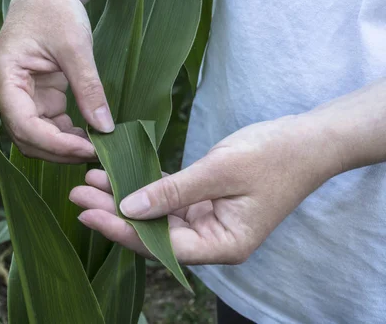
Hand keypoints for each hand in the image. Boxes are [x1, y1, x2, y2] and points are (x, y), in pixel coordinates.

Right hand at [0, 0, 113, 162]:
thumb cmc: (54, 9)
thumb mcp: (75, 46)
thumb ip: (88, 88)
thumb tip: (105, 128)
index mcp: (3, 78)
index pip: (25, 126)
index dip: (56, 144)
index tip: (89, 149)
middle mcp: (5, 93)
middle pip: (28, 138)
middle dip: (61, 151)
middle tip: (99, 154)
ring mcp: (19, 97)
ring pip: (38, 138)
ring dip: (65, 146)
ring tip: (98, 147)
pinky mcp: (35, 98)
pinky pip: (49, 126)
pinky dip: (68, 135)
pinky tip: (91, 135)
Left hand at [70, 115, 342, 263]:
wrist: (308, 139)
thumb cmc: (273, 155)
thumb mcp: (220, 171)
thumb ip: (174, 192)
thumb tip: (129, 208)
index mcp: (223, 244)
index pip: (164, 246)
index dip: (124, 232)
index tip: (89, 215)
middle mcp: (213, 239)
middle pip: (155, 233)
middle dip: (115, 215)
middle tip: (77, 197)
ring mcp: (208, 220)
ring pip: (157, 215)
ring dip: (125, 199)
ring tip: (89, 184)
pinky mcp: (204, 200)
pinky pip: (168, 197)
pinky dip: (144, 187)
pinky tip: (117, 176)